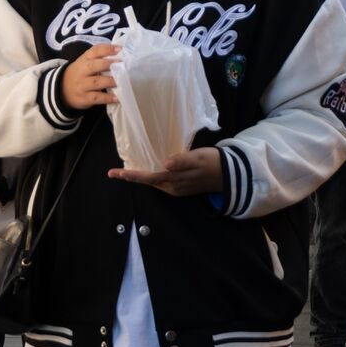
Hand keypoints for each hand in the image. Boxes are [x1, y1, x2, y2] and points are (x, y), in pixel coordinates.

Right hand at [59, 44, 120, 110]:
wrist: (62, 89)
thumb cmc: (82, 73)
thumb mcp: (86, 62)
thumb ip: (100, 58)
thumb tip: (122, 56)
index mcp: (85, 59)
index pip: (95, 51)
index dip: (107, 49)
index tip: (120, 49)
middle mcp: (82, 71)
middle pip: (93, 66)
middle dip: (107, 64)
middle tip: (121, 64)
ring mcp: (82, 85)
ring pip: (96, 82)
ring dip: (110, 81)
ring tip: (122, 81)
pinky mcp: (84, 98)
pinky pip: (97, 97)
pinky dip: (107, 98)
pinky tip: (117, 98)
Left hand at [108, 147, 223, 196]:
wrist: (230, 174)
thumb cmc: (213, 161)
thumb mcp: (198, 157)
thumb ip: (182, 161)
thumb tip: (165, 163)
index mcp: (175, 179)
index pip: (149, 177)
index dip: (132, 175)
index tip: (115, 173)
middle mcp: (174, 187)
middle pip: (149, 182)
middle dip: (133, 177)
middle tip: (116, 172)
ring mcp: (178, 189)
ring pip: (155, 183)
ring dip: (142, 177)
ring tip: (128, 171)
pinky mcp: (182, 188)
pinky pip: (163, 183)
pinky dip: (153, 177)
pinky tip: (150, 170)